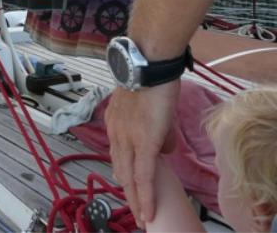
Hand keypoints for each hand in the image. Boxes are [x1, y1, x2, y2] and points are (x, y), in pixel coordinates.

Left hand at [105, 81, 179, 225]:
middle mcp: (116, 133)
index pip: (117, 154)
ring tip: (142, 217)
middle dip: (128, 193)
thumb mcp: (149, 106)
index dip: (123, 174)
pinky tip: (148, 210)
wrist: (147, 64)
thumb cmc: (152, 78)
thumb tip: (165, 149)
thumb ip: (156, 130)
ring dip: (135, 199)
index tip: (126, 187)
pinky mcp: (143, 143)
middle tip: (135, 210)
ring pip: (129, 177)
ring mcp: (127, 138)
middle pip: (120, 170)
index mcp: (115, 123)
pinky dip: (145, 195)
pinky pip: (143, 175)